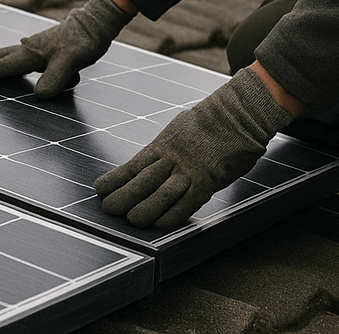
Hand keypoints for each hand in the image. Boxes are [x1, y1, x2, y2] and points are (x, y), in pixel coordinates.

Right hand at [0, 0, 129, 97]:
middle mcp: (27, 49)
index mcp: (32, 53)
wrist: (95, 23)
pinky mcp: (39, 49)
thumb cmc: (84, 41)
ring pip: (1, 55)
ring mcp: (31, 47)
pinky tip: (0, 65)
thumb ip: (57, 76)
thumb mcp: (74, 60)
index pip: (5, 65)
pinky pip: (13, 57)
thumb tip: (40, 94)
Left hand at [94, 68, 291, 228]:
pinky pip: (187, 204)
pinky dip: (171, 216)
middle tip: (108, 209)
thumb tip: (148, 162)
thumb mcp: (179, 128)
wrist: (239, 114)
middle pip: (142, 181)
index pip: (133, 165)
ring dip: (144, 210)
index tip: (99, 189)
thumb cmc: (210, 121)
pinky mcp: (208, 182)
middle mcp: (173, 158)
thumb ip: (165, 148)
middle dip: (123, 197)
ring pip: (161, 195)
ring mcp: (190, 171)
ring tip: (130, 220)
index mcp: (164, 144)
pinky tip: (159, 225)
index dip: (115, 179)